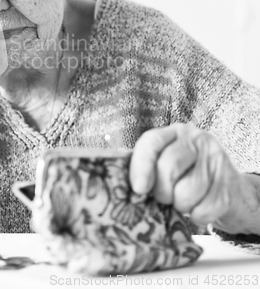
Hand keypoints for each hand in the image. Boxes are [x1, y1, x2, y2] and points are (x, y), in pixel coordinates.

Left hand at [129, 123, 243, 229]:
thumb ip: (147, 167)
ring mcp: (215, 160)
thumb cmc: (186, 176)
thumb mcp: (165, 162)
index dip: (141, 165)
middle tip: (163, 198)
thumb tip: (119, 184)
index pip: (152, 141)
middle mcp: (196, 140)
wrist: (231, 190)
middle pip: (169, 165)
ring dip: (181, 205)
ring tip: (182, 201)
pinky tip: (198, 208)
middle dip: (161, 190)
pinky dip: (198, 216)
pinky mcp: (229, 185)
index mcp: (174, 133)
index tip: (138, 188)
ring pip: (187, 191)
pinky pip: (205, 208)